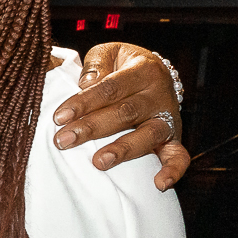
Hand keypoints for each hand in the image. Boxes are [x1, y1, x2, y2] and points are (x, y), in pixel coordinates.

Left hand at [53, 42, 189, 190]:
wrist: (156, 73)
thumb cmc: (123, 66)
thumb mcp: (111, 53)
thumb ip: (97, 64)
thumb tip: (85, 83)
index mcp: (143, 70)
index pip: (109, 88)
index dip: (83, 102)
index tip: (58, 117)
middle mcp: (158, 95)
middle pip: (124, 113)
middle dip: (91, 128)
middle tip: (64, 140)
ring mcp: (167, 118)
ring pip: (147, 135)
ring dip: (122, 150)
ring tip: (99, 162)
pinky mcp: (174, 137)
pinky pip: (179, 156)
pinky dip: (173, 170)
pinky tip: (159, 184)